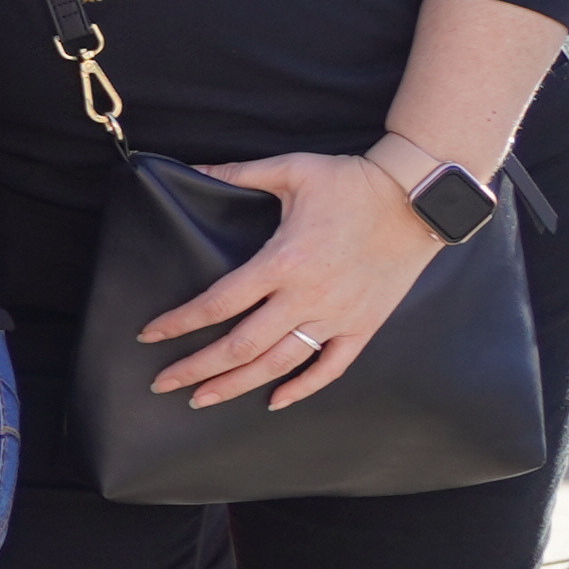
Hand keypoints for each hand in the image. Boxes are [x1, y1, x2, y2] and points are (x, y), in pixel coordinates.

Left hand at [135, 149, 443, 407]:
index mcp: (283, 261)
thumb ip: (238, 172)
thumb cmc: (353, 181)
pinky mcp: (364, 325)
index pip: (219, 302)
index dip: (180, 322)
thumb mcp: (292, 169)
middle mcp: (308, 297)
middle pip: (242, 346)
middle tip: (162, 384)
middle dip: (196, 368)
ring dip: (236, 385)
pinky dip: (301, 389)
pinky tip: (274, 402)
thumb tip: (193, 166)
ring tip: (202, 399)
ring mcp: (338, 316)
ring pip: (279, 364)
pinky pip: (330, 367)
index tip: (150, 335)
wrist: (419, 198)